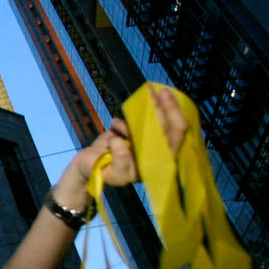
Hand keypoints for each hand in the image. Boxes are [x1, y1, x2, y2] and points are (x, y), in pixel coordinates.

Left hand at [72, 86, 187, 187]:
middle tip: (148, 93)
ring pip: (144, 144)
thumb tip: (153, 97)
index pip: (179, 131)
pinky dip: (116, 142)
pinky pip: (124, 154)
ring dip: (129, 128)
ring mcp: (140, 172)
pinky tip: (111, 140)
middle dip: (157, 111)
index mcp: (163, 152)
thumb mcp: (131, 128)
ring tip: (117, 123)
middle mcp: (157, 164)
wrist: (88, 161)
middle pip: (167, 136)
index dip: (174, 110)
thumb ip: (144, 120)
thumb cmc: (114, 144)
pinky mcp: (121, 176)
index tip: (163, 91)